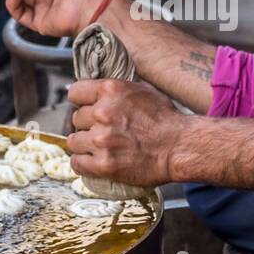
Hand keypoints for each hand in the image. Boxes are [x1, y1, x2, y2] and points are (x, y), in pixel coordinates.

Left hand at [67, 79, 184, 186]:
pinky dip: (83, 163)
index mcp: (111, 90)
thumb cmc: (166, 120)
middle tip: (102, 131)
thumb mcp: (142, 90)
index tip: (86, 108)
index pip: (75, 92)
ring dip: (84, 144)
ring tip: (99, 147)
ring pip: (73, 141)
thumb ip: (116, 90)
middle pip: (76, 118)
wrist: (179, 146)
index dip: (81, 101)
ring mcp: (101, 140)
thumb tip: (98, 89)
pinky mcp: (103, 164)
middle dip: (87, 124)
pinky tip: (93, 161)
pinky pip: (77, 163)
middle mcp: (102, 113)